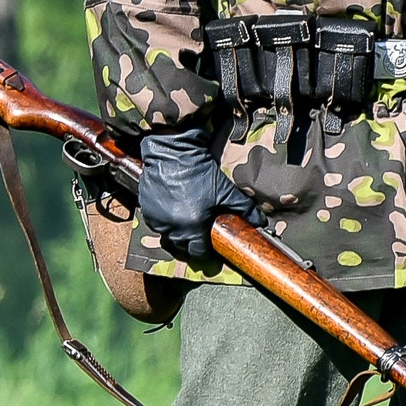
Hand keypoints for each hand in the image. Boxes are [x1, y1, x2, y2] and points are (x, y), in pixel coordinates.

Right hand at [135, 126, 261, 261]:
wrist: (173, 153)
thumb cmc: (200, 172)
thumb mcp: (225, 190)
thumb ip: (244, 209)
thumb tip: (259, 222)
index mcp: (192, 226)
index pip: (198, 251)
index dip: (205, 248)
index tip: (208, 242)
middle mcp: (172, 227)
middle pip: (182, 245)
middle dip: (191, 240)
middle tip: (198, 227)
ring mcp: (157, 218)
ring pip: (168, 234)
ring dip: (177, 229)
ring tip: (185, 215)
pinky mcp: (146, 208)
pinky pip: (156, 222)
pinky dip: (164, 219)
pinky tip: (172, 206)